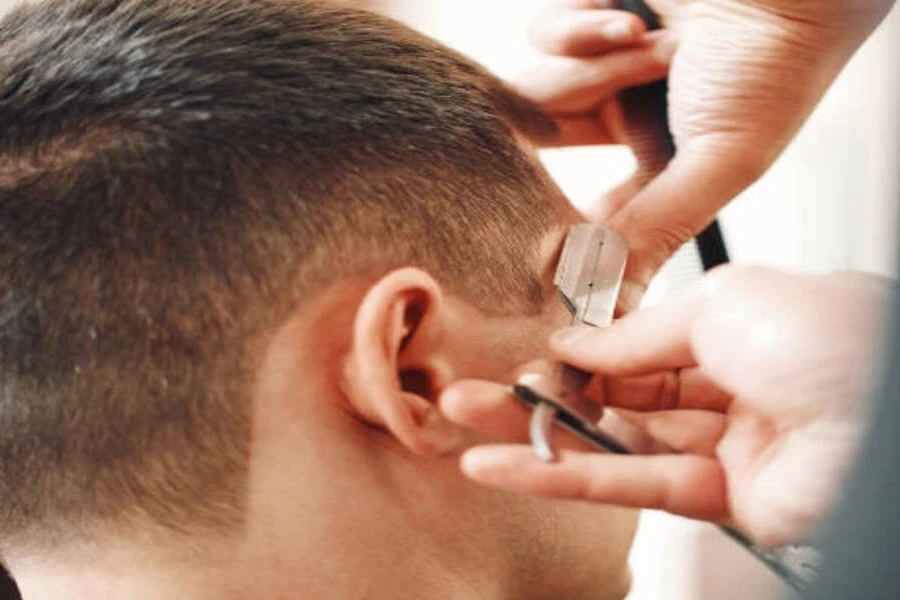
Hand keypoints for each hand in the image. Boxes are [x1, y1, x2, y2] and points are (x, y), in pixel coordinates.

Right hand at [440, 266, 890, 545]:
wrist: (884, 416)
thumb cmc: (833, 338)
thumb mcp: (718, 301)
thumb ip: (636, 331)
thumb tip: (574, 343)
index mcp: (745, 333)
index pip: (645, 346)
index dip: (585, 351)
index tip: (531, 351)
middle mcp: (736, 391)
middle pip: (619, 397)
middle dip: (545, 395)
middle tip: (477, 389)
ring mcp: (730, 451)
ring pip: (615, 445)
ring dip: (539, 440)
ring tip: (469, 426)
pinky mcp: (724, 504)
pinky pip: (631, 487)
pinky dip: (562, 478)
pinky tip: (507, 467)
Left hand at [514, 0, 894, 309]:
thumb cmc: (773, 61)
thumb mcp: (721, 159)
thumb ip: (659, 228)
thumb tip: (613, 300)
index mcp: (664, 159)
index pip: (599, 211)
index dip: (568, 228)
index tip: (540, 251)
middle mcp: (629, 113)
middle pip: (554, 149)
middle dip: (559, 142)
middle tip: (556, 150)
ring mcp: (603, 64)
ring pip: (541, 90)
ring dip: (595, 73)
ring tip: (653, 51)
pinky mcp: (584, 17)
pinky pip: (545, 36)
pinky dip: (583, 29)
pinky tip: (629, 21)